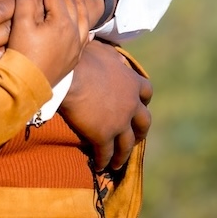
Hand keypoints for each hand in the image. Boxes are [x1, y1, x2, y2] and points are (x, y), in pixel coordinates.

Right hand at [7, 0, 89, 87]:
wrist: (26, 87)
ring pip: (83, 20)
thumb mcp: (21, 25)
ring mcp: (76, 47)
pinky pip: (85, 39)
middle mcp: (75, 33)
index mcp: (62, 22)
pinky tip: (88, 28)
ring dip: (79, 3)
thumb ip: (27, 1)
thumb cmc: (22, 55)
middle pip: (70, 4)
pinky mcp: (73, 59)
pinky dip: (86, 28)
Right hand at [59, 39, 152, 170]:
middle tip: (134, 137)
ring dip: (123, 155)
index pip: (146, 92)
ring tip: (116, 162)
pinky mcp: (104, 136)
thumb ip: (112, 58)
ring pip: (127, 144)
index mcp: (131, 82)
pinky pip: (106, 153)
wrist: (70, 77)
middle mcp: (130, 104)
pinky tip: (99, 166)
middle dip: (140, 131)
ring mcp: (119, 122)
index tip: (138, 103)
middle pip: (143, 122)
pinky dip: (104, 161)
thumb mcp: (101, 51)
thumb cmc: (81, 58)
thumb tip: (115, 56)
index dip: (143, 99)